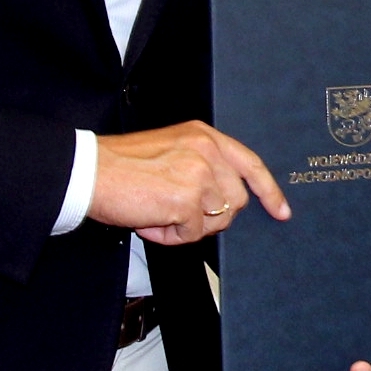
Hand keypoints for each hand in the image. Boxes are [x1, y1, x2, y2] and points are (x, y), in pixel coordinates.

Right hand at [88, 121, 288, 244]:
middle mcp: (206, 150)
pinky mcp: (187, 199)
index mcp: (204, 135)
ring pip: (216, 220)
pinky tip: (149, 219)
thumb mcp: (170, 151)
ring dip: (187, 225)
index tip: (281, 211)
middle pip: (236, 200)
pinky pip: (192, 234)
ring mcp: (199, 174)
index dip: (269, 191)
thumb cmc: (121, 166)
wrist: (89, 172)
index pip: (251, 163)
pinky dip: (170, 235)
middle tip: (173, 210)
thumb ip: (201, 165)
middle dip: (211, 215)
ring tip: (157, 210)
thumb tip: (225, 201)